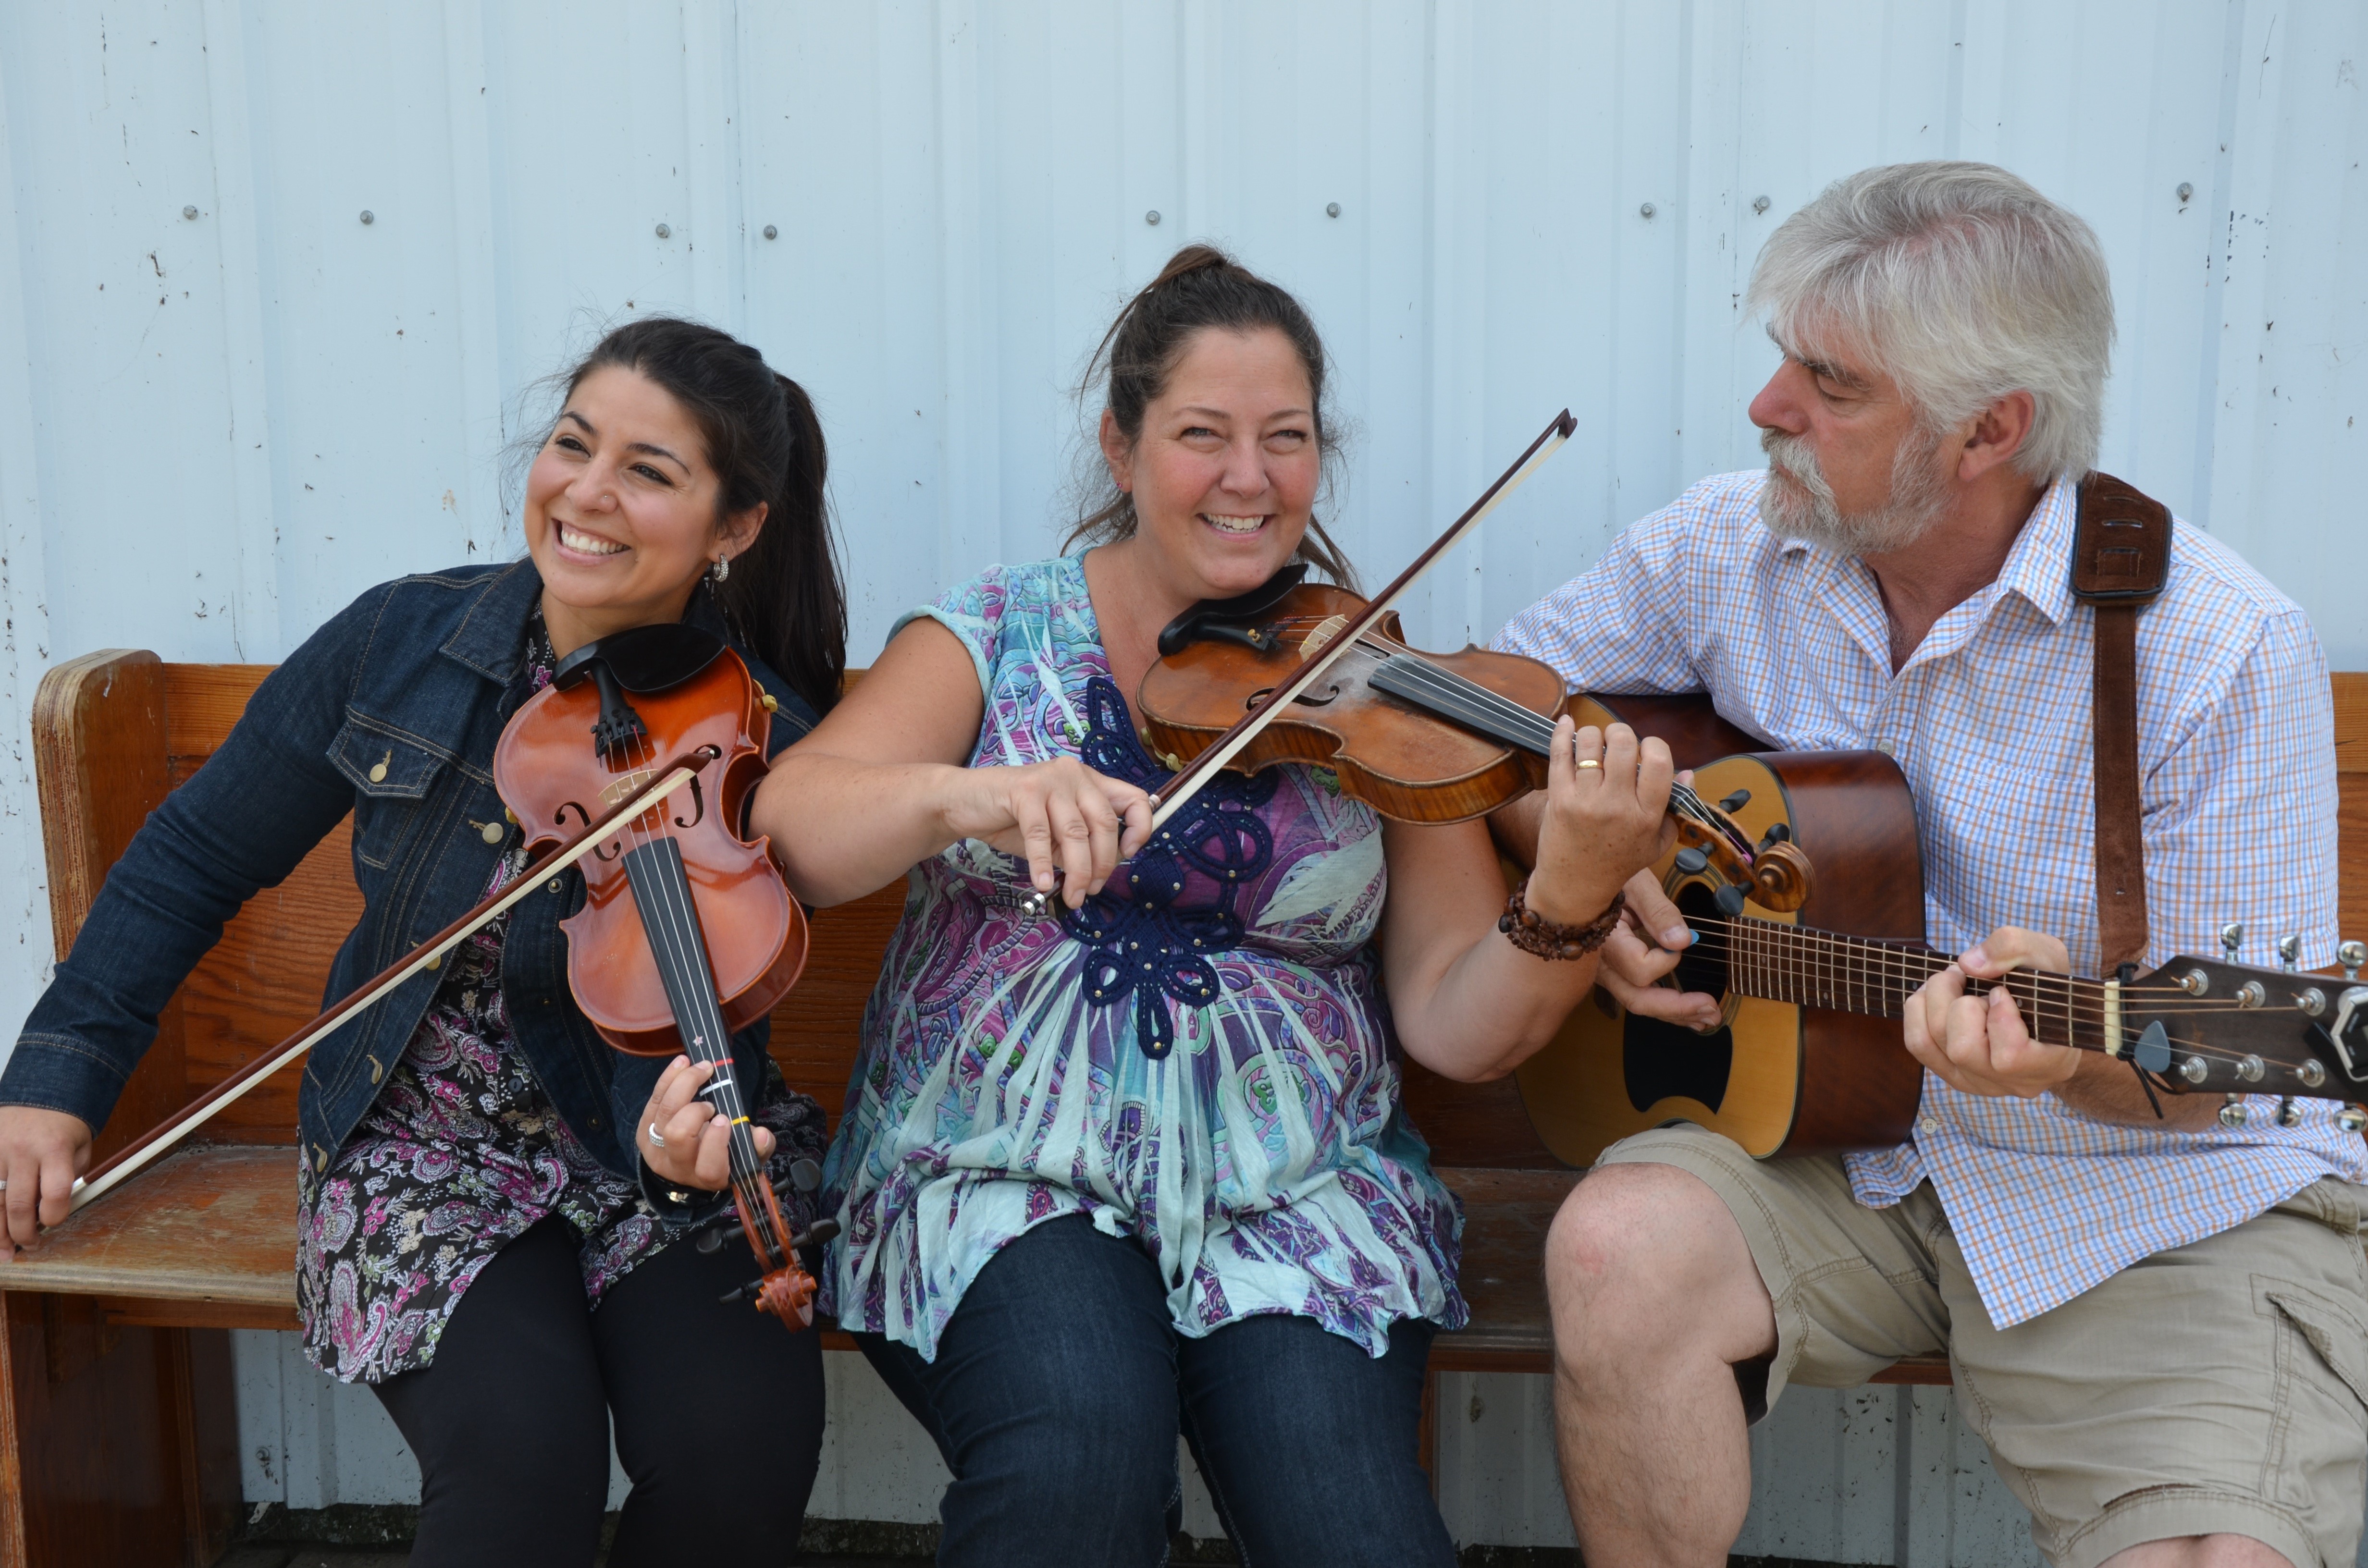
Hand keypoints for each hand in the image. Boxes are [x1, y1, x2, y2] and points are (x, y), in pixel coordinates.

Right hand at [0, 1106, 93, 1257]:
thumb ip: (70, 1177)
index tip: (53, 1223)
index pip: (55, 1193)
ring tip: (4, 1251)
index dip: (55, 1216)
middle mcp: (22, 1151)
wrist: (41, 1089)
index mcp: (54, 1149)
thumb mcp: (81, 1147)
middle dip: (22, 1234)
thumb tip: (55, 1211)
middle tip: (28, 1247)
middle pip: (18, 1204)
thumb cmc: (64, 1123)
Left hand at [637, 1057, 773, 1191]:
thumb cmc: (725, 1154)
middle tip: (711, 1103)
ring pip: (664, 1112)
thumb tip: (761, 1135)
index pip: (708, 1168)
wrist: (691, 1160)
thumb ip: (758, 1147)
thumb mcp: (746, 1155)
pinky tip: (683, 1063)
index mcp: (710, 1177)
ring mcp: (657, 1151)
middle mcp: (679, 1167)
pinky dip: (669, 1078)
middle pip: (678, 1136)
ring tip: (703, 1068)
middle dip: (695, 1111)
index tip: (724, 1119)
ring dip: (684, 1084)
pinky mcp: (644, 1133)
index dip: (716, 1142)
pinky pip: (654, 1100)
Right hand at [940, 758, 1154, 909]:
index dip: (1141, 828)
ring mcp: (1050, 779)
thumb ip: (1080, 845)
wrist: (963, 802)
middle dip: (1103, 864)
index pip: (1135, 798)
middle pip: (1106, 823)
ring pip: (1076, 832)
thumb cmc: (1012, 820)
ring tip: (1071, 896)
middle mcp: (1075, 774)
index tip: (1129, 855)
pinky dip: (1044, 863)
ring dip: (1078, 871)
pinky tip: (1043, 883)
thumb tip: (1101, 873)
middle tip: (1090, 890)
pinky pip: (1041, 833)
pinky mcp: (1024, 789)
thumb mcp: (1056, 835)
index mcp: (1090, 782)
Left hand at [1527, 719, 1675, 926]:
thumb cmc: (1620, 861)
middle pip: (1622, 744)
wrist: (1576, 885)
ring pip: (1589, 744)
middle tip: (1616, 743)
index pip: (1659, 762)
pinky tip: (1567, 722)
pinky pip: (1558, 754)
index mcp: (1647, 816)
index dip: (1653, 745)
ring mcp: (1585, 802)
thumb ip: (1675, 808)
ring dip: (1592, 734)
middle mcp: (1618, 807)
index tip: (1645, 750)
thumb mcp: (1657, 842)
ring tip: (1593, 744)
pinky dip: (1562, 732)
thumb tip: (1688, 772)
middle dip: (1621, 734)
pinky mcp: (1558, 799)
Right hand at [1596, 867, 1722, 1029]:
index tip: (1680, 938)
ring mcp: (1603, 972)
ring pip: (1638, 1002)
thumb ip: (1659, 911)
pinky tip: (1688, 1013)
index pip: (1640, 968)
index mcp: (1603, 940)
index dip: (1667, 959)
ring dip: (1675, 1014)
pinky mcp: (1613, 972)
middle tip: (1713, 1010)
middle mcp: (1599, 964)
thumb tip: (1683, 942)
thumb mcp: (1636, 882)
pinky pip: (1637, 995)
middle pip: (1637, 999)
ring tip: (1709, 1018)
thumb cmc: (1608, 873)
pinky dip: (1665, 1005)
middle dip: (1677, 1008)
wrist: (1581, 876)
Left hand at [1903, 926, 2079, 1097]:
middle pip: (1962, 1049)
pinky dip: (1918, 1010)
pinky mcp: (1952, 1073)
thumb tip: (1968, 963)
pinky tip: (1937, 995)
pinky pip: (1917, 1043)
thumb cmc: (2049, 984)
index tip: (2003, 992)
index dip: (1999, 1015)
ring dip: (1935, 1001)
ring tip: (1954, 981)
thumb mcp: (2045, 953)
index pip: (2010, 1056)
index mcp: (2050, 1063)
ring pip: (1931, 1044)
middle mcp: (2013, 1083)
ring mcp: (1979, 1082)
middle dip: (1960, 1002)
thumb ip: (2014, 948)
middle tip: (1971, 978)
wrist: (2043, 1006)